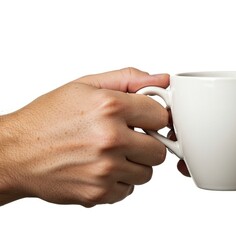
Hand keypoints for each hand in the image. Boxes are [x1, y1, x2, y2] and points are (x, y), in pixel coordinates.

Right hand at [0, 68, 168, 206]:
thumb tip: (161, 79)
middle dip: (147, 144)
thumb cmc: (48, 119)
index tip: (144, 120)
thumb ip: (128, 79)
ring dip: (133, 165)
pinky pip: (128, 190)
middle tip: (128, 139)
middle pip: (159, 150)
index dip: (153, 117)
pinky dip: (118, 182)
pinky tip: (100, 169)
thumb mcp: (85, 86)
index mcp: (110, 107)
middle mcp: (110, 139)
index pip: (161, 116)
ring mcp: (105, 169)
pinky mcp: (98, 192)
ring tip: (111, 154)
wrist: (15, 153)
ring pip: (146, 173)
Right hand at [175, 56, 235, 182]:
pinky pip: (224, 166)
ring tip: (175, 149)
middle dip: (183, 122)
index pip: (219, 92)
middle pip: (206, 119)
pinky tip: (194, 170)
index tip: (176, 97)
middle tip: (170, 125)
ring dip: (188, 147)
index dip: (194, 94)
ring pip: (209, 144)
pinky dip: (206, 168)